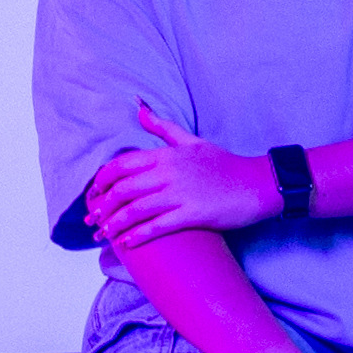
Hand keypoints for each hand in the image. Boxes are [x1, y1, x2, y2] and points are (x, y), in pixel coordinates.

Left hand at [82, 99, 281, 251]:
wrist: (258, 183)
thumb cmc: (225, 164)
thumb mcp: (193, 141)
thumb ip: (164, 128)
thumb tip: (139, 110)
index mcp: (166, 156)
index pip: (122, 166)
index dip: (101, 182)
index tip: (94, 195)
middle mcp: (169, 173)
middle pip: (123, 190)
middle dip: (103, 207)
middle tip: (93, 219)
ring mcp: (181, 193)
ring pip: (136, 209)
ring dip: (115, 224)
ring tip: (105, 234)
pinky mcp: (193, 213)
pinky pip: (158, 225)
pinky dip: (138, 235)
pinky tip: (127, 243)